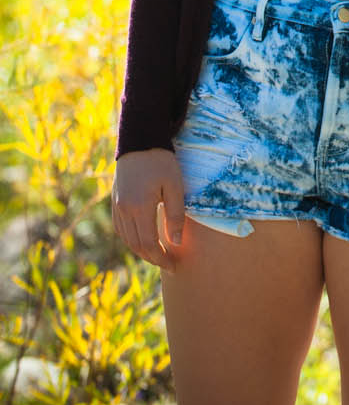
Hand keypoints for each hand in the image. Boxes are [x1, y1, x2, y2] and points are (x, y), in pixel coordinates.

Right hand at [112, 149, 185, 271]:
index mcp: (139, 207)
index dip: (161, 258)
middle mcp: (124, 210)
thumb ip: (175, 215)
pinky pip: (120, 228)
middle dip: (152, 258)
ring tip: (158, 254)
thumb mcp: (175, 185)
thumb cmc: (161, 161)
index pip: (149, 244)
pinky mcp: (115, 200)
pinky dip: (131, 239)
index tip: (173, 265)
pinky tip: (142, 239)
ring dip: (141, 250)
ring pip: (126, 238)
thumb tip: (176, 243)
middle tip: (168, 264)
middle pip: (136, 245)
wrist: (140, 140)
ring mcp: (117, 205)